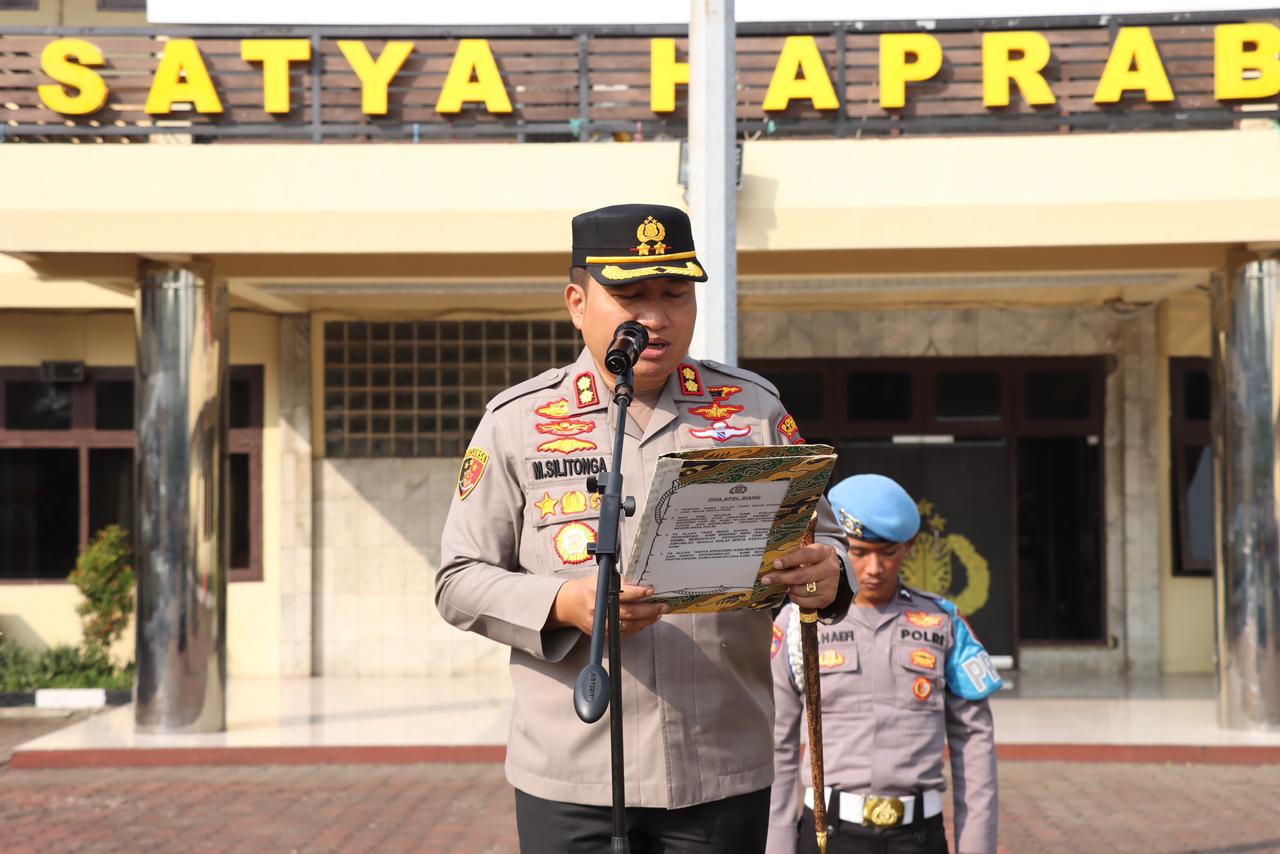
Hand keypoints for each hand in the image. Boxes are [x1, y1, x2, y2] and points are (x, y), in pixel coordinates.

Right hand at [550, 576, 667, 636]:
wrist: (570, 604)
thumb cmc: (588, 589)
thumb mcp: (600, 579)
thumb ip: (619, 583)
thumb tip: (642, 584)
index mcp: (598, 592)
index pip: (622, 594)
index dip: (639, 593)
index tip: (651, 591)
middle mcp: (599, 610)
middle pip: (629, 613)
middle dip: (649, 610)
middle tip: (662, 606)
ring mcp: (600, 625)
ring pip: (629, 626)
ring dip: (646, 621)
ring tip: (657, 614)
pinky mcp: (602, 634)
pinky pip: (624, 634)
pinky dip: (637, 628)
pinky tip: (646, 622)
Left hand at [761, 542, 840, 609]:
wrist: (831, 572)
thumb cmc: (813, 560)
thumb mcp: (808, 552)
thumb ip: (794, 555)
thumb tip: (772, 564)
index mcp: (824, 552)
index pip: (806, 554)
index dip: (790, 559)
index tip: (775, 564)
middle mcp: (830, 568)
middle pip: (802, 576)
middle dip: (781, 578)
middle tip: (766, 579)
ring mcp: (830, 585)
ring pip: (802, 590)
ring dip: (789, 587)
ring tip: (784, 583)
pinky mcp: (827, 598)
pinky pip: (805, 602)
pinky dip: (794, 597)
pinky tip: (792, 591)